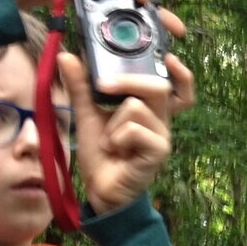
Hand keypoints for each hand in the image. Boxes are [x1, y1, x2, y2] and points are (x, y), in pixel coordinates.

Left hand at [61, 10, 195, 213]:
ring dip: (113, 122)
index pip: (177, 88)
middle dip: (128, 81)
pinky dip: (117, 138)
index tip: (169, 58)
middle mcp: (161, 121)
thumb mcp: (87, 113)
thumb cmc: (101, 153)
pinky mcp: (158, 151)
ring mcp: (162, 136)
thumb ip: (80, 86)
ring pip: (137, 107)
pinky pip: (134, 130)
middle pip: (158, 87)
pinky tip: (115, 151)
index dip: (180, 73)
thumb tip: (65, 55)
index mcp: (150, 110)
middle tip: (105, 86)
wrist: (101, 189)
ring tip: (109, 141)